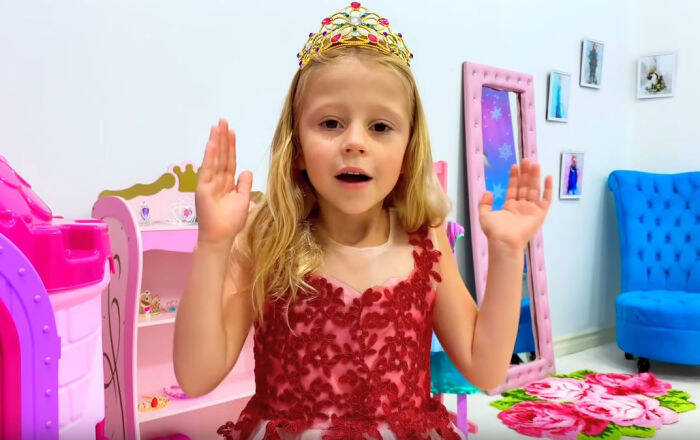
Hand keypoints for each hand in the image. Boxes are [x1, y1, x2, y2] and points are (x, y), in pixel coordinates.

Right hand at [195, 119, 252, 247]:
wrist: (220, 236)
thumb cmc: (231, 221)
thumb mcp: (243, 200)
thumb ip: (244, 185)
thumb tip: (247, 171)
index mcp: (226, 182)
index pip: (229, 160)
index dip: (230, 145)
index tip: (231, 131)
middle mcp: (216, 180)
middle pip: (221, 155)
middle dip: (222, 138)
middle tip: (223, 120)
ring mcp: (208, 182)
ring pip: (214, 158)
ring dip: (216, 142)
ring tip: (217, 126)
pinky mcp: (202, 188)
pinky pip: (207, 169)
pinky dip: (209, 156)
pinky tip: (211, 143)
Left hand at [478, 158, 552, 252]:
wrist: (504, 241)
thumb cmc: (494, 231)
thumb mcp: (484, 215)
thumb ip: (484, 203)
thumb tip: (488, 192)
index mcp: (510, 207)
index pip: (514, 188)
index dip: (514, 177)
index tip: (515, 166)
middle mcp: (522, 207)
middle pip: (525, 186)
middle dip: (526, 173)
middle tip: (526, 160)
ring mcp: (531, 210)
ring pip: (534, 189)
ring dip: (535, 177)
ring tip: (534, 164)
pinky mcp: (540, 214)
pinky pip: (546, 199)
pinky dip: (548, 189)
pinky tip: (548, 177)